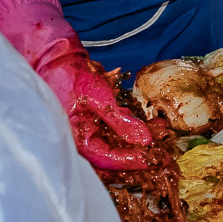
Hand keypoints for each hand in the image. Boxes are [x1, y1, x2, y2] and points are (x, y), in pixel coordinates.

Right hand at [33, 46, 154, 171]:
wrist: (58, 61)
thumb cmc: (72, 78)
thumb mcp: (99, 98)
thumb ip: (121, 120)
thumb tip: (144, 140)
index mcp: (78, 140)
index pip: (108, 159)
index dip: (133, 160)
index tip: (154, 158)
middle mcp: (84, 142)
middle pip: (115, 158)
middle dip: (141, 155)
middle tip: (164, 154)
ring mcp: (91, 134)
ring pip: (119, 147)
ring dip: (141, 142)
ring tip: (162, 134)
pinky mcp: (98, 126)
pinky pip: (118, 134)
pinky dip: (135, 130)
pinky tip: (153, 124)